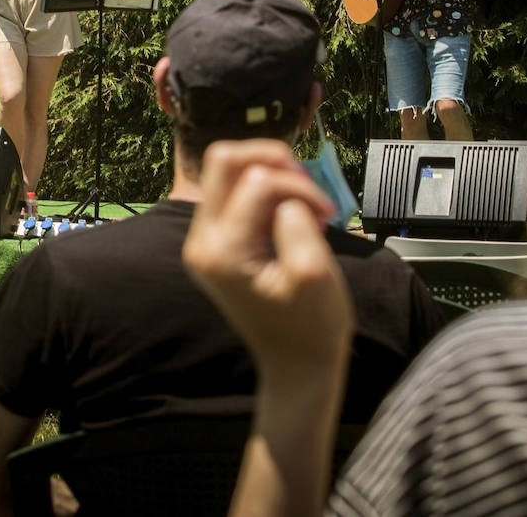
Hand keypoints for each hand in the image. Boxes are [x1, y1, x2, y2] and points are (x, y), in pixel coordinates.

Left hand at [181, 140, 351, 375]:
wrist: (296, 366)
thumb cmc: (312, 327)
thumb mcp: (314, 273)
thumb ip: (296, 222)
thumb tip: (285, 195)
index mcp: (221, 251)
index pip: (256, 181)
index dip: (299, 187)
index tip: (326, 216)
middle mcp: (200, 241)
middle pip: (224, 159)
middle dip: (275, 163)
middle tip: (310, 194)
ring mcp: (203, 240)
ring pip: (228, 171)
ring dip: (273, 176)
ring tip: (304, 206)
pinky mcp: (215, 241)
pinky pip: (234, 193)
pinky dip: (267, 192)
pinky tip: (292, 215)